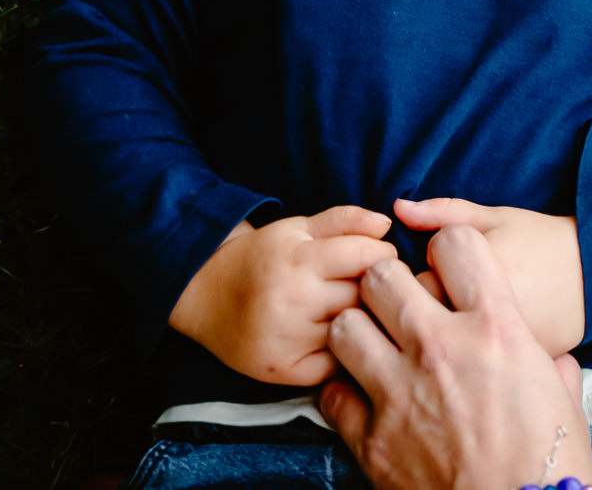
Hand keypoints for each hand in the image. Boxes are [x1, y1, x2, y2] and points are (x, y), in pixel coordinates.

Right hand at [169, 205, 396, 385]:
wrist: (205, 296)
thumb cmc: (262, 257)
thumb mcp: (298, 228)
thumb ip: (346, 219)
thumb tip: (386, 224)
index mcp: (299, 261)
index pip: (371, 257)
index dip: (384, 254)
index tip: (377, 257)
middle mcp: (292, 302)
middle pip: (366, 296)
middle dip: (376, 289)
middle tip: (366, 285)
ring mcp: (287, 341)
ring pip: (356, 331)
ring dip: (361, 320)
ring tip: (349, 308)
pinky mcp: (283, 372)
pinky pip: (337, 365)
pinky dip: (343, 352)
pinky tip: (335, 337)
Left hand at [320, 226, 591, 489]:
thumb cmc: (552, 461)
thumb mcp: (565, 395)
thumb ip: (551, 365)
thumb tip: (554, 363)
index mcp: (496, 326)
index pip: (455, 242)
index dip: (451, 249)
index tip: (452, 267)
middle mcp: (440, 347)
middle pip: (384, 276)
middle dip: (389, 283)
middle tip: (400, 303)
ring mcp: (399, 392)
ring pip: (345, 326)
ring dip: (358, 331)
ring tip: (374, 345)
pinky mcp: (371, 440)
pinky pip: (331, 394)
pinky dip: (343, 392)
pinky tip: (364, 398)